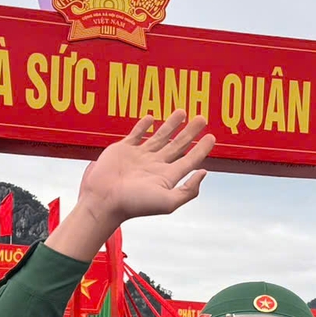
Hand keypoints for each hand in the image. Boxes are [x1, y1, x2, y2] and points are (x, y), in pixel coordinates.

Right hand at [52, 113, 214, 262]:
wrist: (104, 200)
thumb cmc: (134, 204)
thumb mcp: (168, 202)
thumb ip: (188, 190)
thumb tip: (204, 173)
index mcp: (166, 177)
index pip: (189, 160)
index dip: (202, 149)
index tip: (212, 137)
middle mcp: (155, 166)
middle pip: (178, 145)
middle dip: (190, 132)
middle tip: (202, 119)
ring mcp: (139, 157)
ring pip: (160, 136)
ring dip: (172, 124)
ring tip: (183, 112)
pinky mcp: (123, 150)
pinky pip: (136, 134)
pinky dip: (144, 126)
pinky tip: (152, 118)